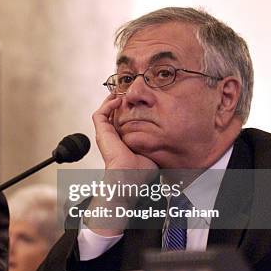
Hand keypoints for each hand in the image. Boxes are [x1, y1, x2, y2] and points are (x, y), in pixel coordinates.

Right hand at [85, 95, 158, 235]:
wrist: (129, 178)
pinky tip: (118, 100)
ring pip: (104, 112)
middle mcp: (112, 137)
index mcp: (122, 141)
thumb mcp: (153, 150)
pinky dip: (107, 105)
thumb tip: (171, 137)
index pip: (123, 122)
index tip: (139, 102)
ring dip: (112, 100)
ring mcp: (105, 134)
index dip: (129, 111)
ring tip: (123, 92)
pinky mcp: (101, 132)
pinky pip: (100, 114)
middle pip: (113, 114)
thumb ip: (156, 142)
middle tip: (130, 93)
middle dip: (120, 103)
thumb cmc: (141, 171)